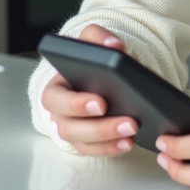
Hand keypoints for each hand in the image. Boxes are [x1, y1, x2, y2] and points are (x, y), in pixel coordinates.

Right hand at [40, 24, 137, 156]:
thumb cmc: (89, 62)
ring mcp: (71, 130)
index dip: (75, 104)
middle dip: (99, 127)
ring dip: (109, 139)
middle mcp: (58, 113)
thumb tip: (113, 45)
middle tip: (129, 121)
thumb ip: (98, 38)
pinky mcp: (84, 142)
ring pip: (82, 142)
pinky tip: (129, 142)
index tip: (101, 102)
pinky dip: (111, 149)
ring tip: (134, 130)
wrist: (94, 76)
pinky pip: (93, 151)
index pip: (56, 99)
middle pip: (69, 127)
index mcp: (56, 88)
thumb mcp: (91, 43)